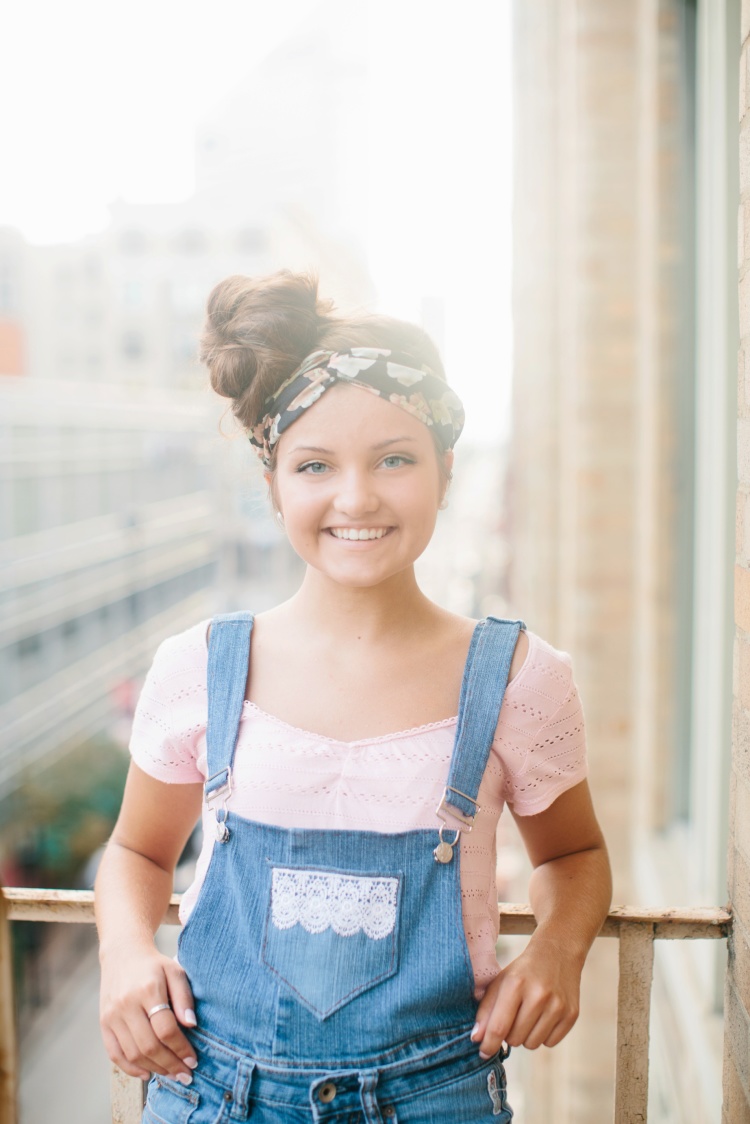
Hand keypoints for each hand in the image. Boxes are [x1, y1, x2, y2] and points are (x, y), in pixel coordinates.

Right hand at [99, 944, 197, 1082]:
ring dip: (154, 1069)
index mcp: (147, 989)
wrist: (122, 954)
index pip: (165, 1028)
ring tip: (171, 1075)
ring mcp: (112, 1015)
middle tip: (186, 1075)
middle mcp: (126, 1004)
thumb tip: (191, 1024)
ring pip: (133, 1053)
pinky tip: (147, 1073)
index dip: (181, 1048)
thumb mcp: (174, 971)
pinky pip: (115, 1054)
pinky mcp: (104, 1023)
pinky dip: (131, 1068)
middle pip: (149, 1045)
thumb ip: (184, 997)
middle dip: (170, 1064)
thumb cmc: (154, 965)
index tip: (193, 1060)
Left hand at [470, 939, 581, 1056]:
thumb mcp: (500, 982)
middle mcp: (538, 995)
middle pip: (515, 1040)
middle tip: (513, 1017)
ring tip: (528, 1015)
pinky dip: (543, 1035)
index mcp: (515, 984)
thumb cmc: (522, 972)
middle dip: (509, 1034)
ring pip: (532, 1044)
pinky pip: (550, 1043)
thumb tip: (477, 1039)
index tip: (483, 1052)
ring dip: (526, 1036)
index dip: (488, 1044)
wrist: (557, 953)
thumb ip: (485, 1010)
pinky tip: (544, 1016)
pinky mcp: (572, 1014)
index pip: (499, 1027)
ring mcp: (558, 1006)